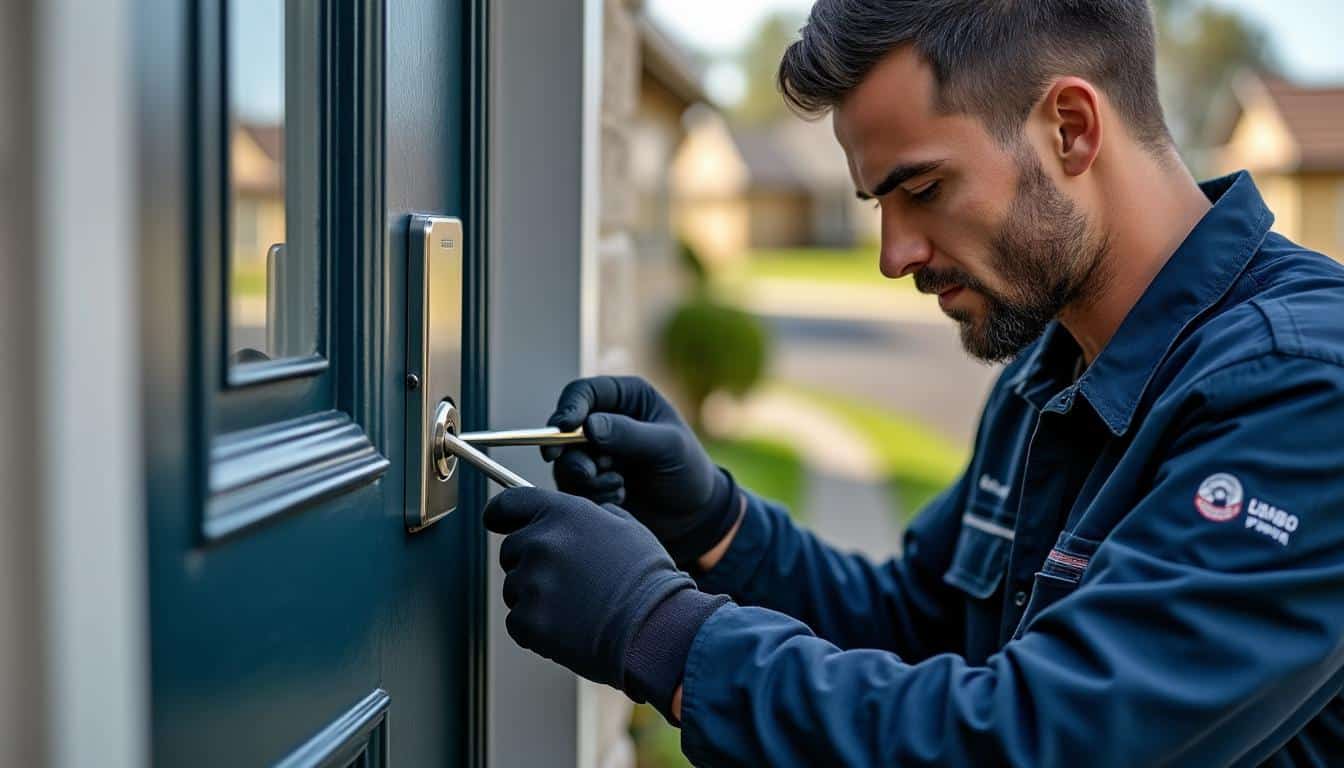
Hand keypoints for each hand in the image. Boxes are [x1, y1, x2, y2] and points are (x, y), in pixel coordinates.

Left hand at [484, 487, 724, 711]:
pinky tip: (570, 628)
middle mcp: (541, 542)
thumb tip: (575, 516)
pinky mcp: (527, 621)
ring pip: (515, 588)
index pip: (508, 504)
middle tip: (568, 582)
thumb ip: (590, 515)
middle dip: (531, 564)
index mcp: (563, 514)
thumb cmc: (646, 579)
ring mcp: (531, 583)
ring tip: (577, 607)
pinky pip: (518, 622)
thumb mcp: (626, 528)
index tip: (496, 522)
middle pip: (511, 550)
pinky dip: (537, 628)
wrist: (654, 629)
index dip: (499, 514)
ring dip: (536, 597)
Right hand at [541, 376, 739, 566]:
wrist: (691, 514)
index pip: (583, 392)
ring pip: (565, 460)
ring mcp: (593, 452)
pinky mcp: (589, 481)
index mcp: (625, 398)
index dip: (569, 408)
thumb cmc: (688, 469)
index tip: (564, 427)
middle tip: (588, 472)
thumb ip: (630, 434)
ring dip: (586, 477)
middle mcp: (604, 421)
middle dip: (570, 452)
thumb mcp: (668, 446)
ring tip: (618, 486)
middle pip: (564, 429)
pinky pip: (572, 486)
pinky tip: (619, 497)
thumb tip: (589, 426)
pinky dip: (592, 493)